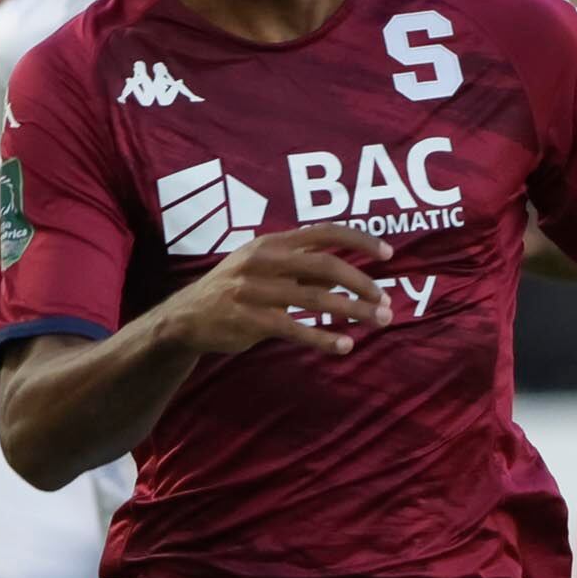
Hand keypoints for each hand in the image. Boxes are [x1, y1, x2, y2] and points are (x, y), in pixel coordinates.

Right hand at [154, 225, 396, 358]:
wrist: (187, 318)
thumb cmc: (234, 291)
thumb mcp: (265, 269)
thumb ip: (302, 269)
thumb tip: (348, 276)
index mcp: (273, 243)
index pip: (325, 232)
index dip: (360, 240)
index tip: (389, 254)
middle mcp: (264, 261)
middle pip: (325, 265)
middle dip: (362, 283)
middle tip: (385, 301)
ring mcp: (254, 290)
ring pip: (315, 298)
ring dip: (352, 311)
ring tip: (378, 322)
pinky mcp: (248, 320)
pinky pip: (294, 329)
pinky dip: (322, 338)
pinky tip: (344, 346)